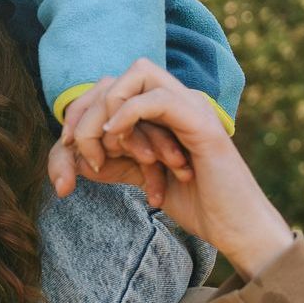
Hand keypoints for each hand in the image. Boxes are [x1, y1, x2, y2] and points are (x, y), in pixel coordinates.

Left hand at [56, 62, 292, 280]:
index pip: (111, 88)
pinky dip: (128, 115)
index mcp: (165, 111)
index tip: (67, 150)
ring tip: (106, 152)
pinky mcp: (202, 123)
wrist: (236, 228)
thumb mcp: (146, 180)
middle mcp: (179, 100)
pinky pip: (157, 99)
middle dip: (85, 112)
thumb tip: (78, 157)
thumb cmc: (198, 204)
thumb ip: (117, 163)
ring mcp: (193, 106)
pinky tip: (117, 142)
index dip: (79, 113)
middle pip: (117, 77)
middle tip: (82, 154)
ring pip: (136, 75)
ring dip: (107, 112)